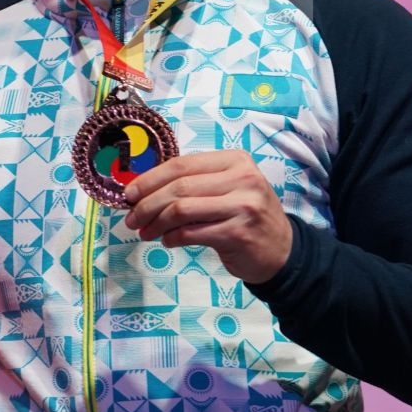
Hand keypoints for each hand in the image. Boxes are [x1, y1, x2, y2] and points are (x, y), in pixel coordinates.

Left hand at [121, 150, 292, 284]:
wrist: (282, 251)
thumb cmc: (246, 216)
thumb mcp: (228, 188)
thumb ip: (194, 183)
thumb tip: (143, 190)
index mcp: (235, 161)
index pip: (182, 165)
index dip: (150, 179)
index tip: (129, 194)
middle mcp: (242, 179)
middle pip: (179, 187)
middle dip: (147, 204)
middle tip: (131, 219)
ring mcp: (243, 206)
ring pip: (182, 210)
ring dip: (155, 223)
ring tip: (145, 232)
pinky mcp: (238, 233)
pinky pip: (191, 233)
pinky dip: (172, 238)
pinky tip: (167, 241)